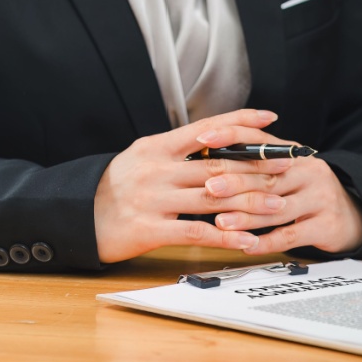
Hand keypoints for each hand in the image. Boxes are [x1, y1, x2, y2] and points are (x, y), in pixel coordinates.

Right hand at [94, 109, 292, 262]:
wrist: (74, 217)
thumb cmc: (113, 188)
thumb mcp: (141, 158)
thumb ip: (176, 151)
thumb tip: (216, 139)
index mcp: (157, 147)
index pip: (207, 129)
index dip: (242, 122)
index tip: (271, 119)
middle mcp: (157, 169)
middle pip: (218, 165)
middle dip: (258, 167)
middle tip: (287, 168)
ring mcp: (153, 199)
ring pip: (213, 198)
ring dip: (251, 202)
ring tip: (279, 205)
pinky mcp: (149, 229)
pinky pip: (196, 232)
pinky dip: (226, 237)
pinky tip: (248, 241)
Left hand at [194, 124, 361, 254]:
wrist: (353, 215)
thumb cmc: (308, 192)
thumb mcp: (288, 171)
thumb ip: (256, 163)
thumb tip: (208, 158)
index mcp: (295, 154)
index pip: (261, 140)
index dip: (231, 137)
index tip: (204, 139)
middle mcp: (310, 171)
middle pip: (267, 176)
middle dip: (235, 182)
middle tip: (208, 188)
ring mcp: (320, 198)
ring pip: (277, 208)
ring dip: (246, 216)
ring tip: (221, 222)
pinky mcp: (326, 225)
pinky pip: (291, 235)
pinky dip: (266, 242)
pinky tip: (247, 246)